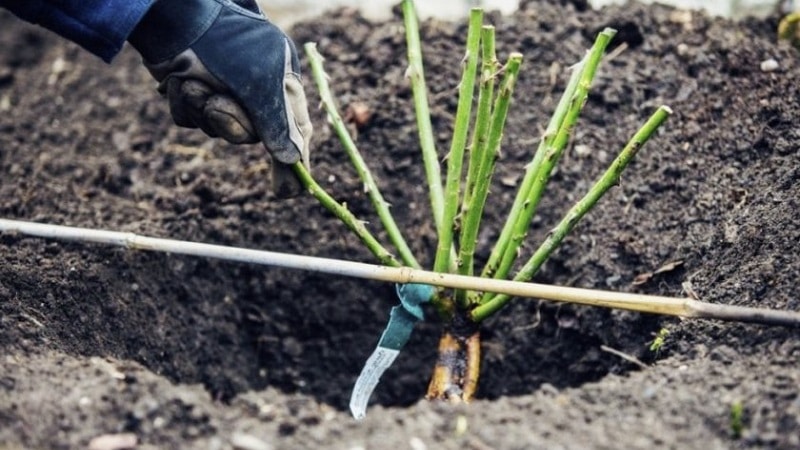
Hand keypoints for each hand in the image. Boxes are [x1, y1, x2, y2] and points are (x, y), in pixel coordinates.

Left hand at [128, 0, 311, 196]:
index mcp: (281, 85)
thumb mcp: (262, 84)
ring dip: (203, 110)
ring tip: (196, 81)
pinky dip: (184, 105)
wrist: (176, 18)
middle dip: (231, 123)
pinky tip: (181, 81)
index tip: (289, 192)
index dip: (293, 160)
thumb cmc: (228, 43)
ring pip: (217, 131)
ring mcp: (223, 93)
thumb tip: (294, 160)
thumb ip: (279, 124)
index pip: (294, 130)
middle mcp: (254, 92)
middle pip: (250, 136)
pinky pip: (191, 120)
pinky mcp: (194, 94)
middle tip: (218, 103)